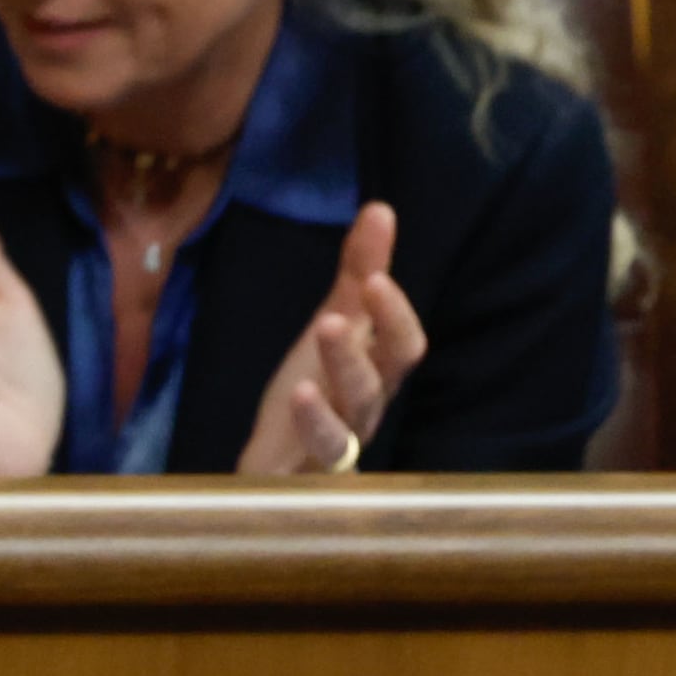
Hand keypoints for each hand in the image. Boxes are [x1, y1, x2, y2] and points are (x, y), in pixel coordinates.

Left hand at [238, 202, 426, 474]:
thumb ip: (358, 273)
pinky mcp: (312, 467)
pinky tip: (301, 392)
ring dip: (347, 363)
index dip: (395, 310)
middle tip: (370, 284)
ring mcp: (345, 437)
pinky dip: (316, 421)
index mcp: (377, 369)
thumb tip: (382, 208)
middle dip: (385, 324)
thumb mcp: (332, 326)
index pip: (403, 340)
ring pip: (360, 404)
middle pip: (392, 367)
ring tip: (328, 324)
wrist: (272, 467)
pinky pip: (326, 449)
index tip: (377, 273)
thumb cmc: (313, 394)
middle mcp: (369, 403)